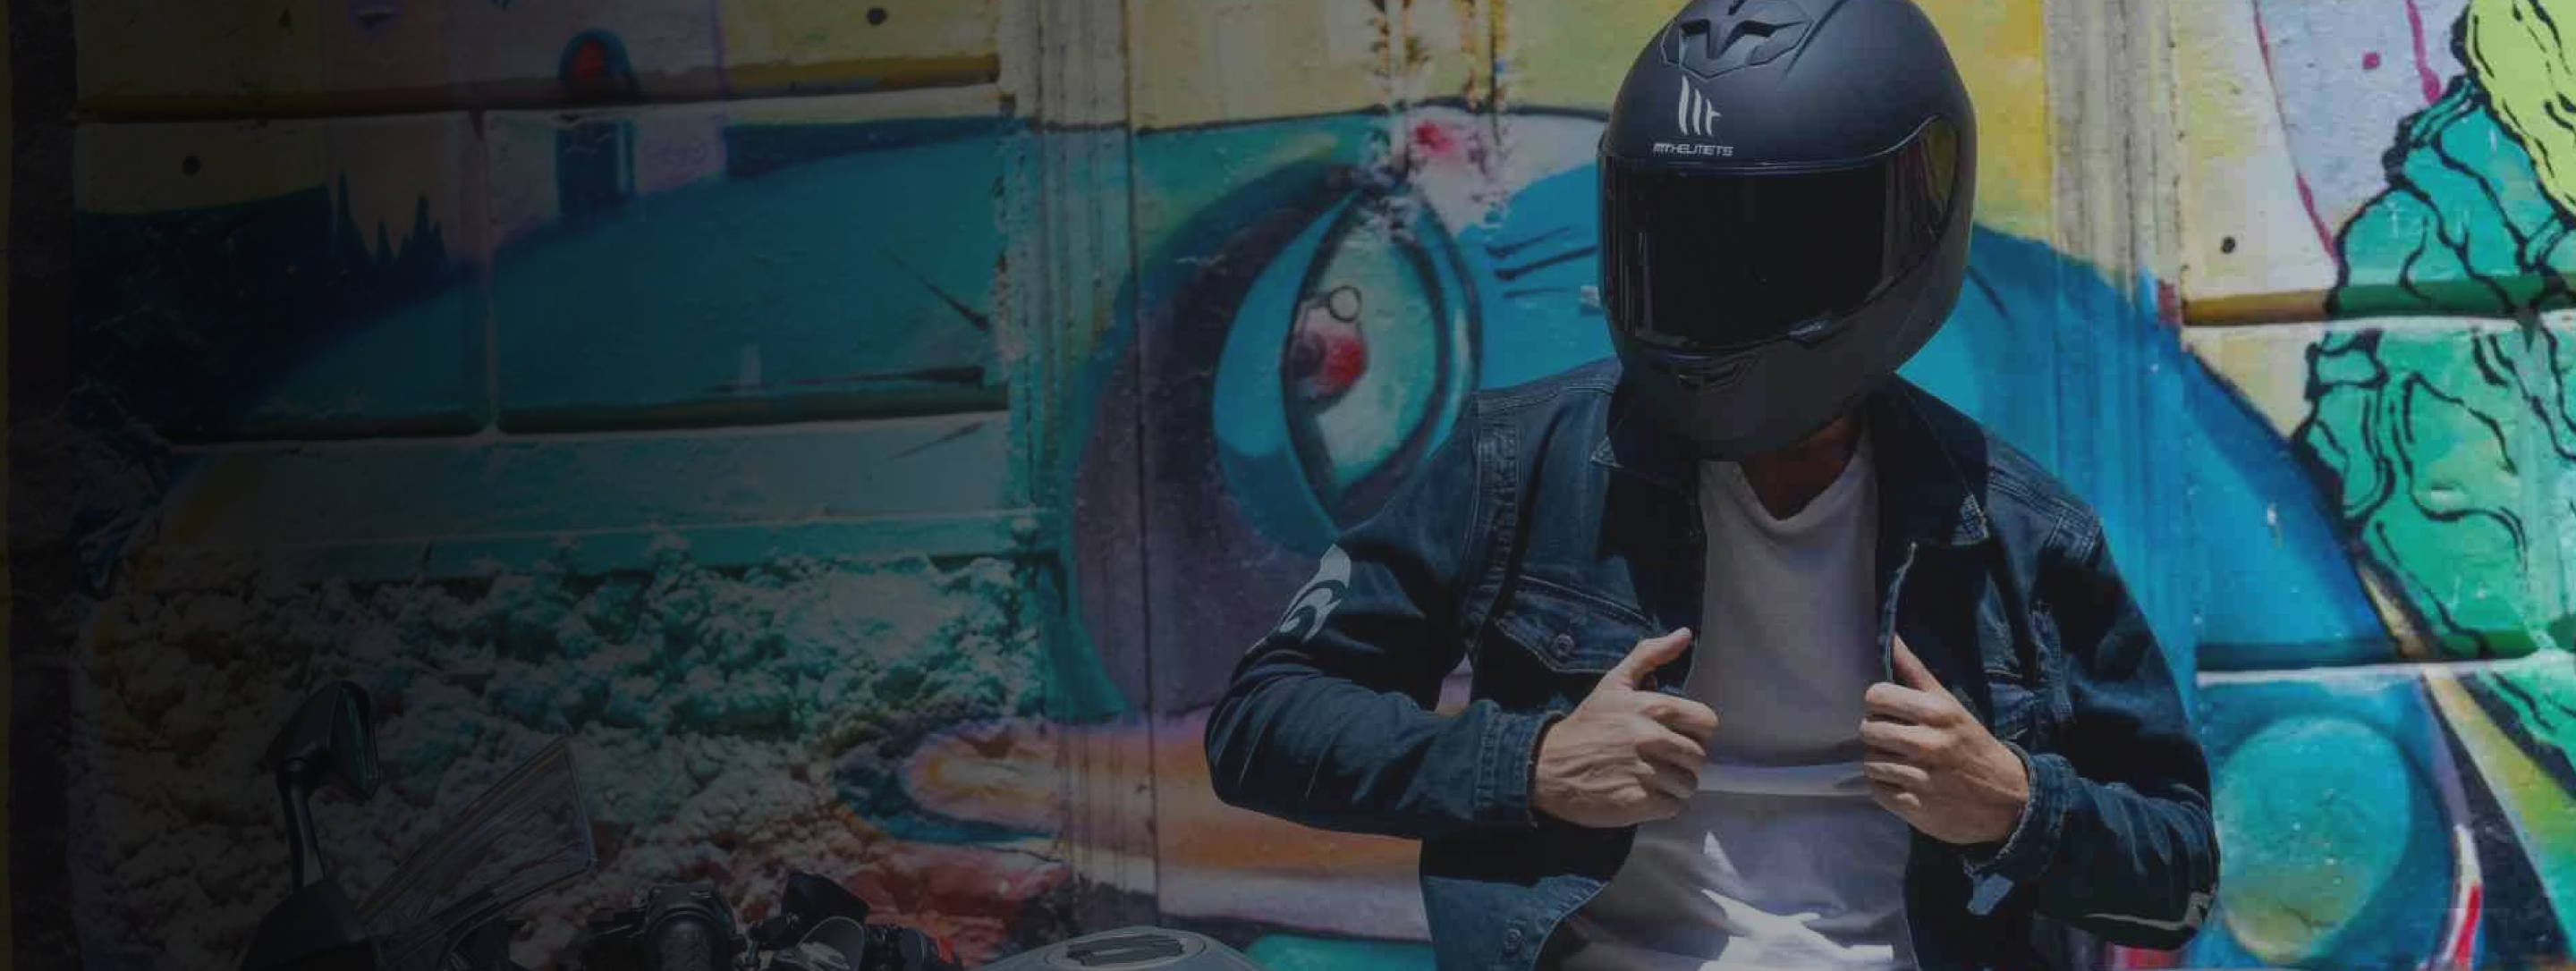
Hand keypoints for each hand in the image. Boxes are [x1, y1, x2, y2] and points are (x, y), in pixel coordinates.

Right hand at [1533, 629, 1721, 828]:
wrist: (1546, 765)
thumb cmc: (1585, 724)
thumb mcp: (1614, 683)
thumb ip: (1650, 655)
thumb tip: (1684, 634)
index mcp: (1652, 707)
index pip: (1706, 723)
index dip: (1693, 731)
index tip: (1674, 735)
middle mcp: (1652, 738)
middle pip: (1698, 757)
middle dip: (1682, 760)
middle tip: (1659, 760)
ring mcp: (1645, 772)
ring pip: (1688, 784)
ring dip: (1674, 785)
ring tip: (1651, 779)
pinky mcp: (1638, 802)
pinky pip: (1673, 807)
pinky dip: (1663, 804)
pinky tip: (1643, 794)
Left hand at [1859, 635, 2030, 845]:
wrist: (2008, 800)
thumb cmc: (1971, 744)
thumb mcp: (1950, 705)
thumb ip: (1915, 673)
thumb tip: (1890, 637)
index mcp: (1937, 713)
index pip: (1875, 696)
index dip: (1877, 704)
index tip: (1890, 712)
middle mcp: (1928, 744)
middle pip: (1868, 729)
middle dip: (1877, 734)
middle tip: (1896, 740)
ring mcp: (1921, 778)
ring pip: (1869, 761)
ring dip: (1881, 762)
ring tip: (1902, 763)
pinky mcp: (1915, 807)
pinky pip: (1877, 790)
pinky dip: (1885, 787)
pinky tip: (1904, 783)